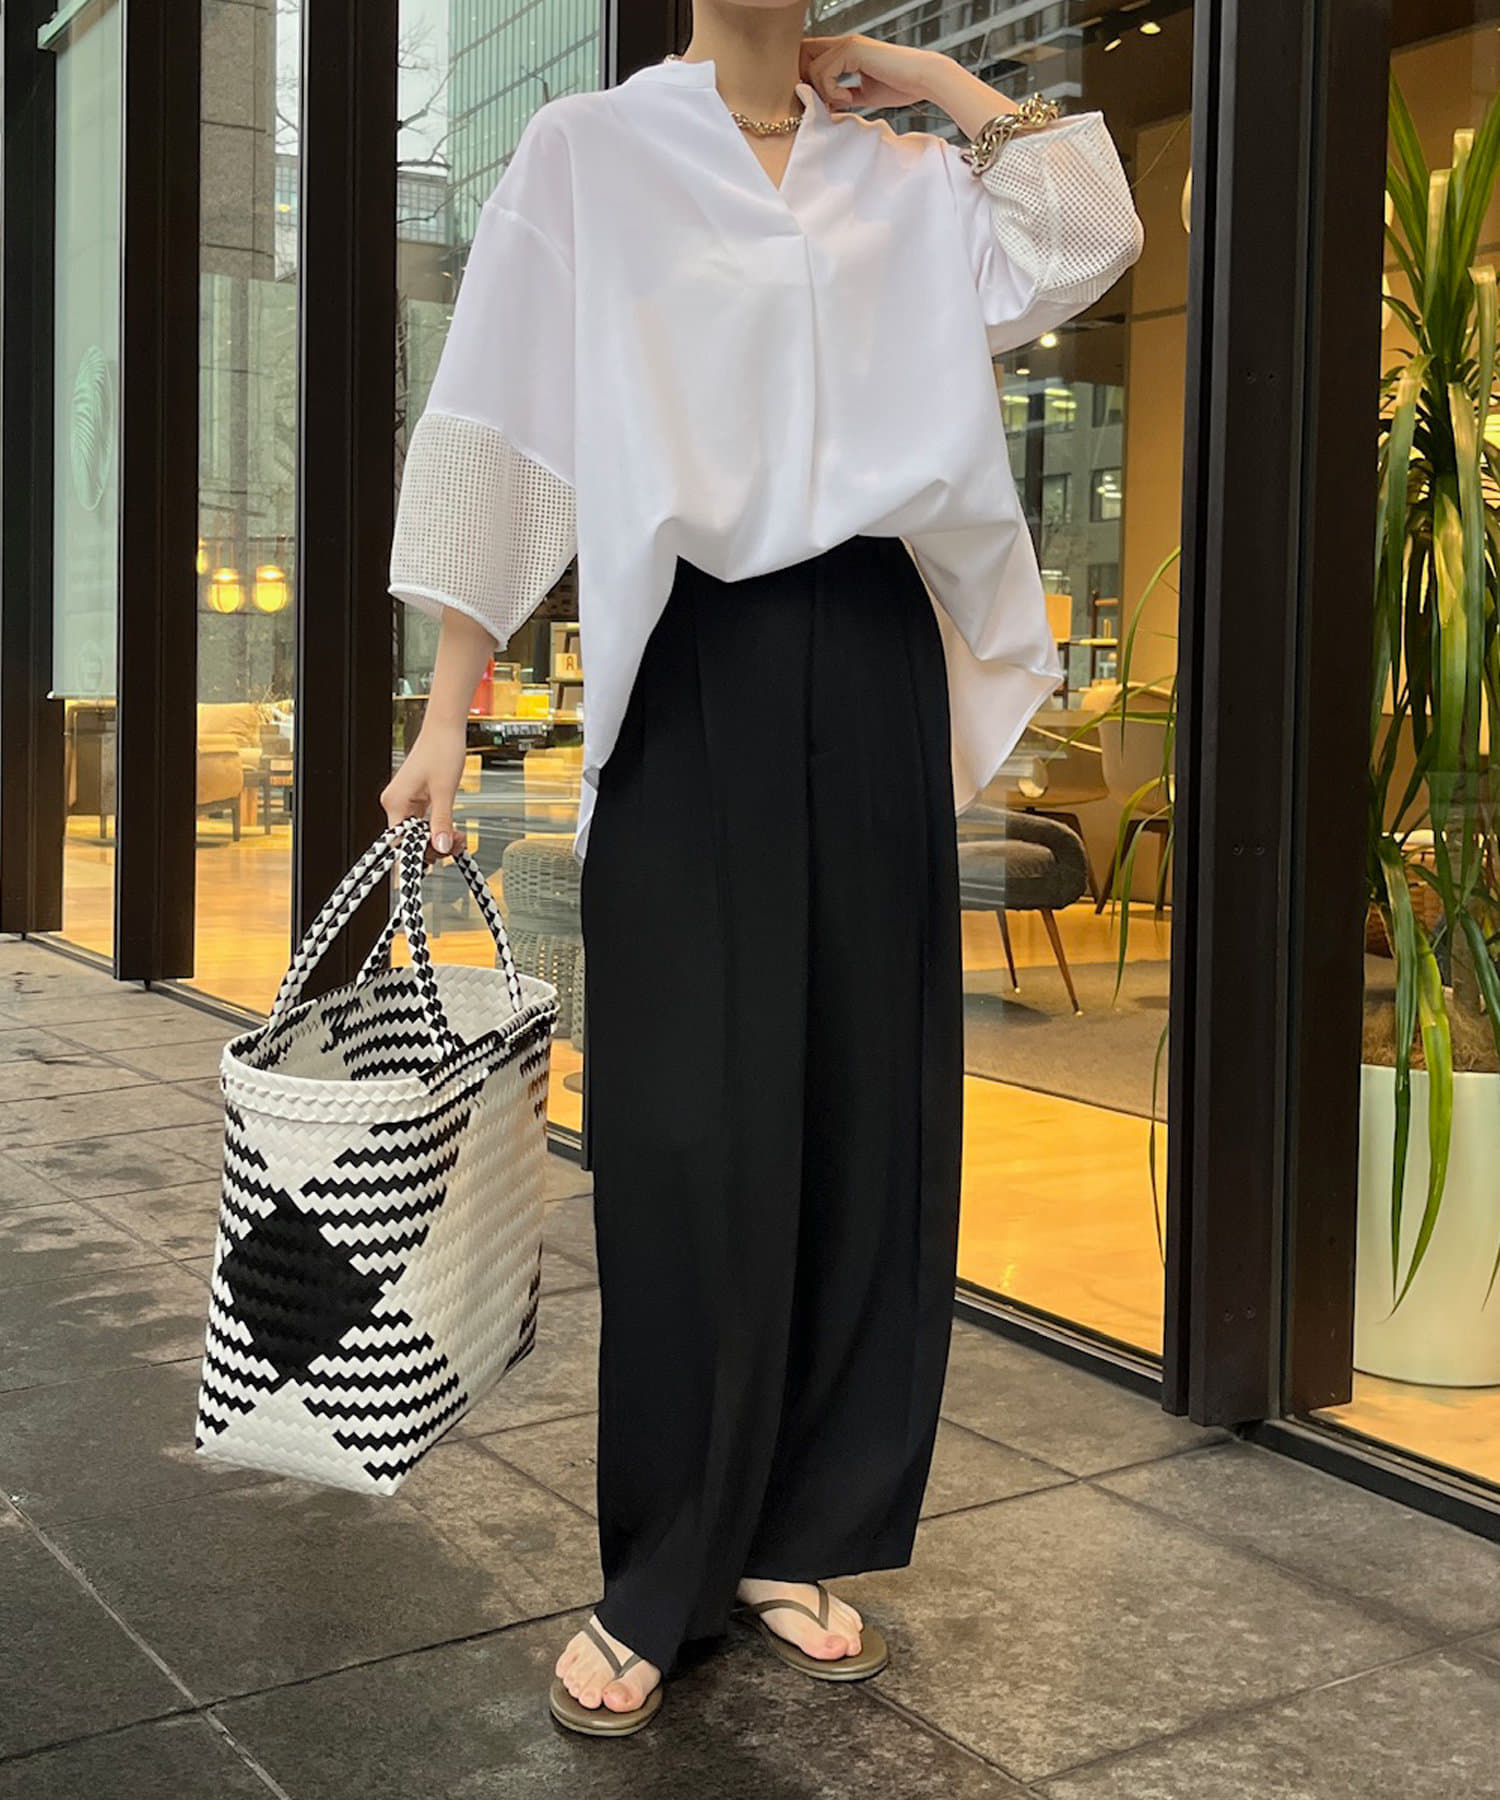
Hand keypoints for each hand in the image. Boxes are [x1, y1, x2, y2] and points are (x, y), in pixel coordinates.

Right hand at [379, 719, 468, 865]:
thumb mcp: (445, 791)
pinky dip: (438, 828)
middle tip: (458, 842)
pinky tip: (453, 830)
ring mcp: (405, 802)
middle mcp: (395, 803)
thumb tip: (442, 847)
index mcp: (395, 802)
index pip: (400, 841)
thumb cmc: (442, 751)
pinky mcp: (415, 800)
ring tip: (460, 836)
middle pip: (410, 840)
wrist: (445, 729)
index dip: (420, 852)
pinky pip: (423, 823)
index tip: (442, 854)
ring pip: (418, 833)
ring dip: (439, 838)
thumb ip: (442, 822)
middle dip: (435, 845)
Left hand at [798, 35, 937, 112]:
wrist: (923, 79)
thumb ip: (843, 97)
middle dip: (808, 83)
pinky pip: (825, 73)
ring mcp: (848, 44)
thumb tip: (825, 106)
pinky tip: (850, 98)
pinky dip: (832, 92)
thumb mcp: (865, 94)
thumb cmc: (901, 87)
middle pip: (803, 55)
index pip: (811, 56)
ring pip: (812, 68)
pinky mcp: (852, 50)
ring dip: (824, 92)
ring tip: (846, 101)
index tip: (824, 102)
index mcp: (847, 51)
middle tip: (828, 103)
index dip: (808, 78)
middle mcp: (845, 43)